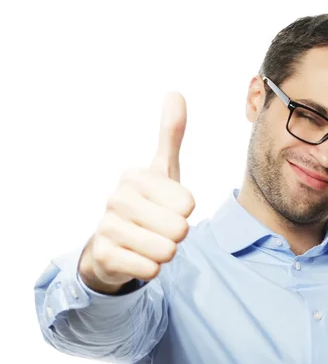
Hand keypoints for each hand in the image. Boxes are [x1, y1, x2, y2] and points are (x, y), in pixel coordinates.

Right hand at [78, 92, 195, 292]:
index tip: (167, 209)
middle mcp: (117, 198)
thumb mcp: (161, 171)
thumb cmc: (146, 206)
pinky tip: (138, 258)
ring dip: (165, 253)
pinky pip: (150, 270)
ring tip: (150, 243)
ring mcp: (107, 227)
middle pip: (179, 228)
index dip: (184, 212)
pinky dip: (151, 269)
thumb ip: (170, 136)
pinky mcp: (104, 256)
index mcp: (135, 176)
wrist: (112, 244)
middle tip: (160, 230)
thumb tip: (175, 93)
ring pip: (166, 251)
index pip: (187, 203)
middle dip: (177, 236)